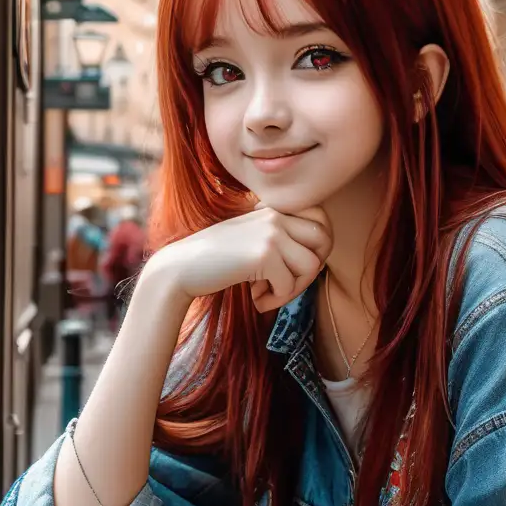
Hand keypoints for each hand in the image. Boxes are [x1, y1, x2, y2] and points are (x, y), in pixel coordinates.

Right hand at [143, 205, 332, 311]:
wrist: (181, 268)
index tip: (295, 266)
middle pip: (324, 242)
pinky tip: (255, 297)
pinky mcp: (265, 254)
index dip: (316, 248)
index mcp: (274, 207)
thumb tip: (319, 259)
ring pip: (311, 266)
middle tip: (287, 284)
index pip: (321, 221)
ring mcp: (271, 232)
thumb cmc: (218, 259)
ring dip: (292, 288)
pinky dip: (275, 298)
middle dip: (310, 270)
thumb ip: (283, 238)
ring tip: (268, 293)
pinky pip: (289, 284)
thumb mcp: (253, 237)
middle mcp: (276, 214)